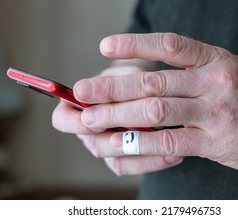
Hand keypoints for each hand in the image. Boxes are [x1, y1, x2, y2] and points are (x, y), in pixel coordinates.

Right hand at [52, 58, 183, 174]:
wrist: (153, 87)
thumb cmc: (134, 75)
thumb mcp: (126, 72)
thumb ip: (120, 82)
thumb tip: (116, 89)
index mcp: (79, 107)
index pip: (62, 119)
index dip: (74, 121)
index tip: (90, 116)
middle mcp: (91, 131)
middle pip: (92, 144)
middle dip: (112, 139)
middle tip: (131, 134)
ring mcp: (109, 146)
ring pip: (116, 158)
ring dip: (138, 152)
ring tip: (163, 144)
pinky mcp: (128, 158)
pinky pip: (136, 166)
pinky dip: (154, 162)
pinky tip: (174, 154)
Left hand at [71, 32, 237, 181]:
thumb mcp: (232, 72)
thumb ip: (197, 72)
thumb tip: (155, 73)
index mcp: (217, 60)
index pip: (171, 45)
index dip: (135, 44)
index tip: (105, 46)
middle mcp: (215, 81)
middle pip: (153, 81)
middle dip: (112, 87)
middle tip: (83, 91)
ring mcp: (216, 111)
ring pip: (156, 111)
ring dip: (118, 116)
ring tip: (91, 120)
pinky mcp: (218, 141)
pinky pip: (171, 142)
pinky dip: (141, 143)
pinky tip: (120, 144)